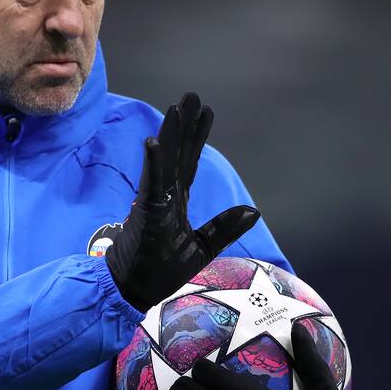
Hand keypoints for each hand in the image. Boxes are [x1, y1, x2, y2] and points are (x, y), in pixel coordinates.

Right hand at [105, 92, 259, 311]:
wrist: (137, 293)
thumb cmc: (161, 272)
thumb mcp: (202, 248)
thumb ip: (224, 227)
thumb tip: (253, 210)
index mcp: (176, 202)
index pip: (189, 163)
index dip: (197, 137)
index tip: (206, 111)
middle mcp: (165, 196)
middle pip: (178, 154)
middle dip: (185, 126)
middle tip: (191, 96)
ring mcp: (154, 202)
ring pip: (165, 162)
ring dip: (171, 135)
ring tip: (177, 107)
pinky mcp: (146, 213)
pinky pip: (151, 184)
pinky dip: (154, 164)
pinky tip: (154, 142)